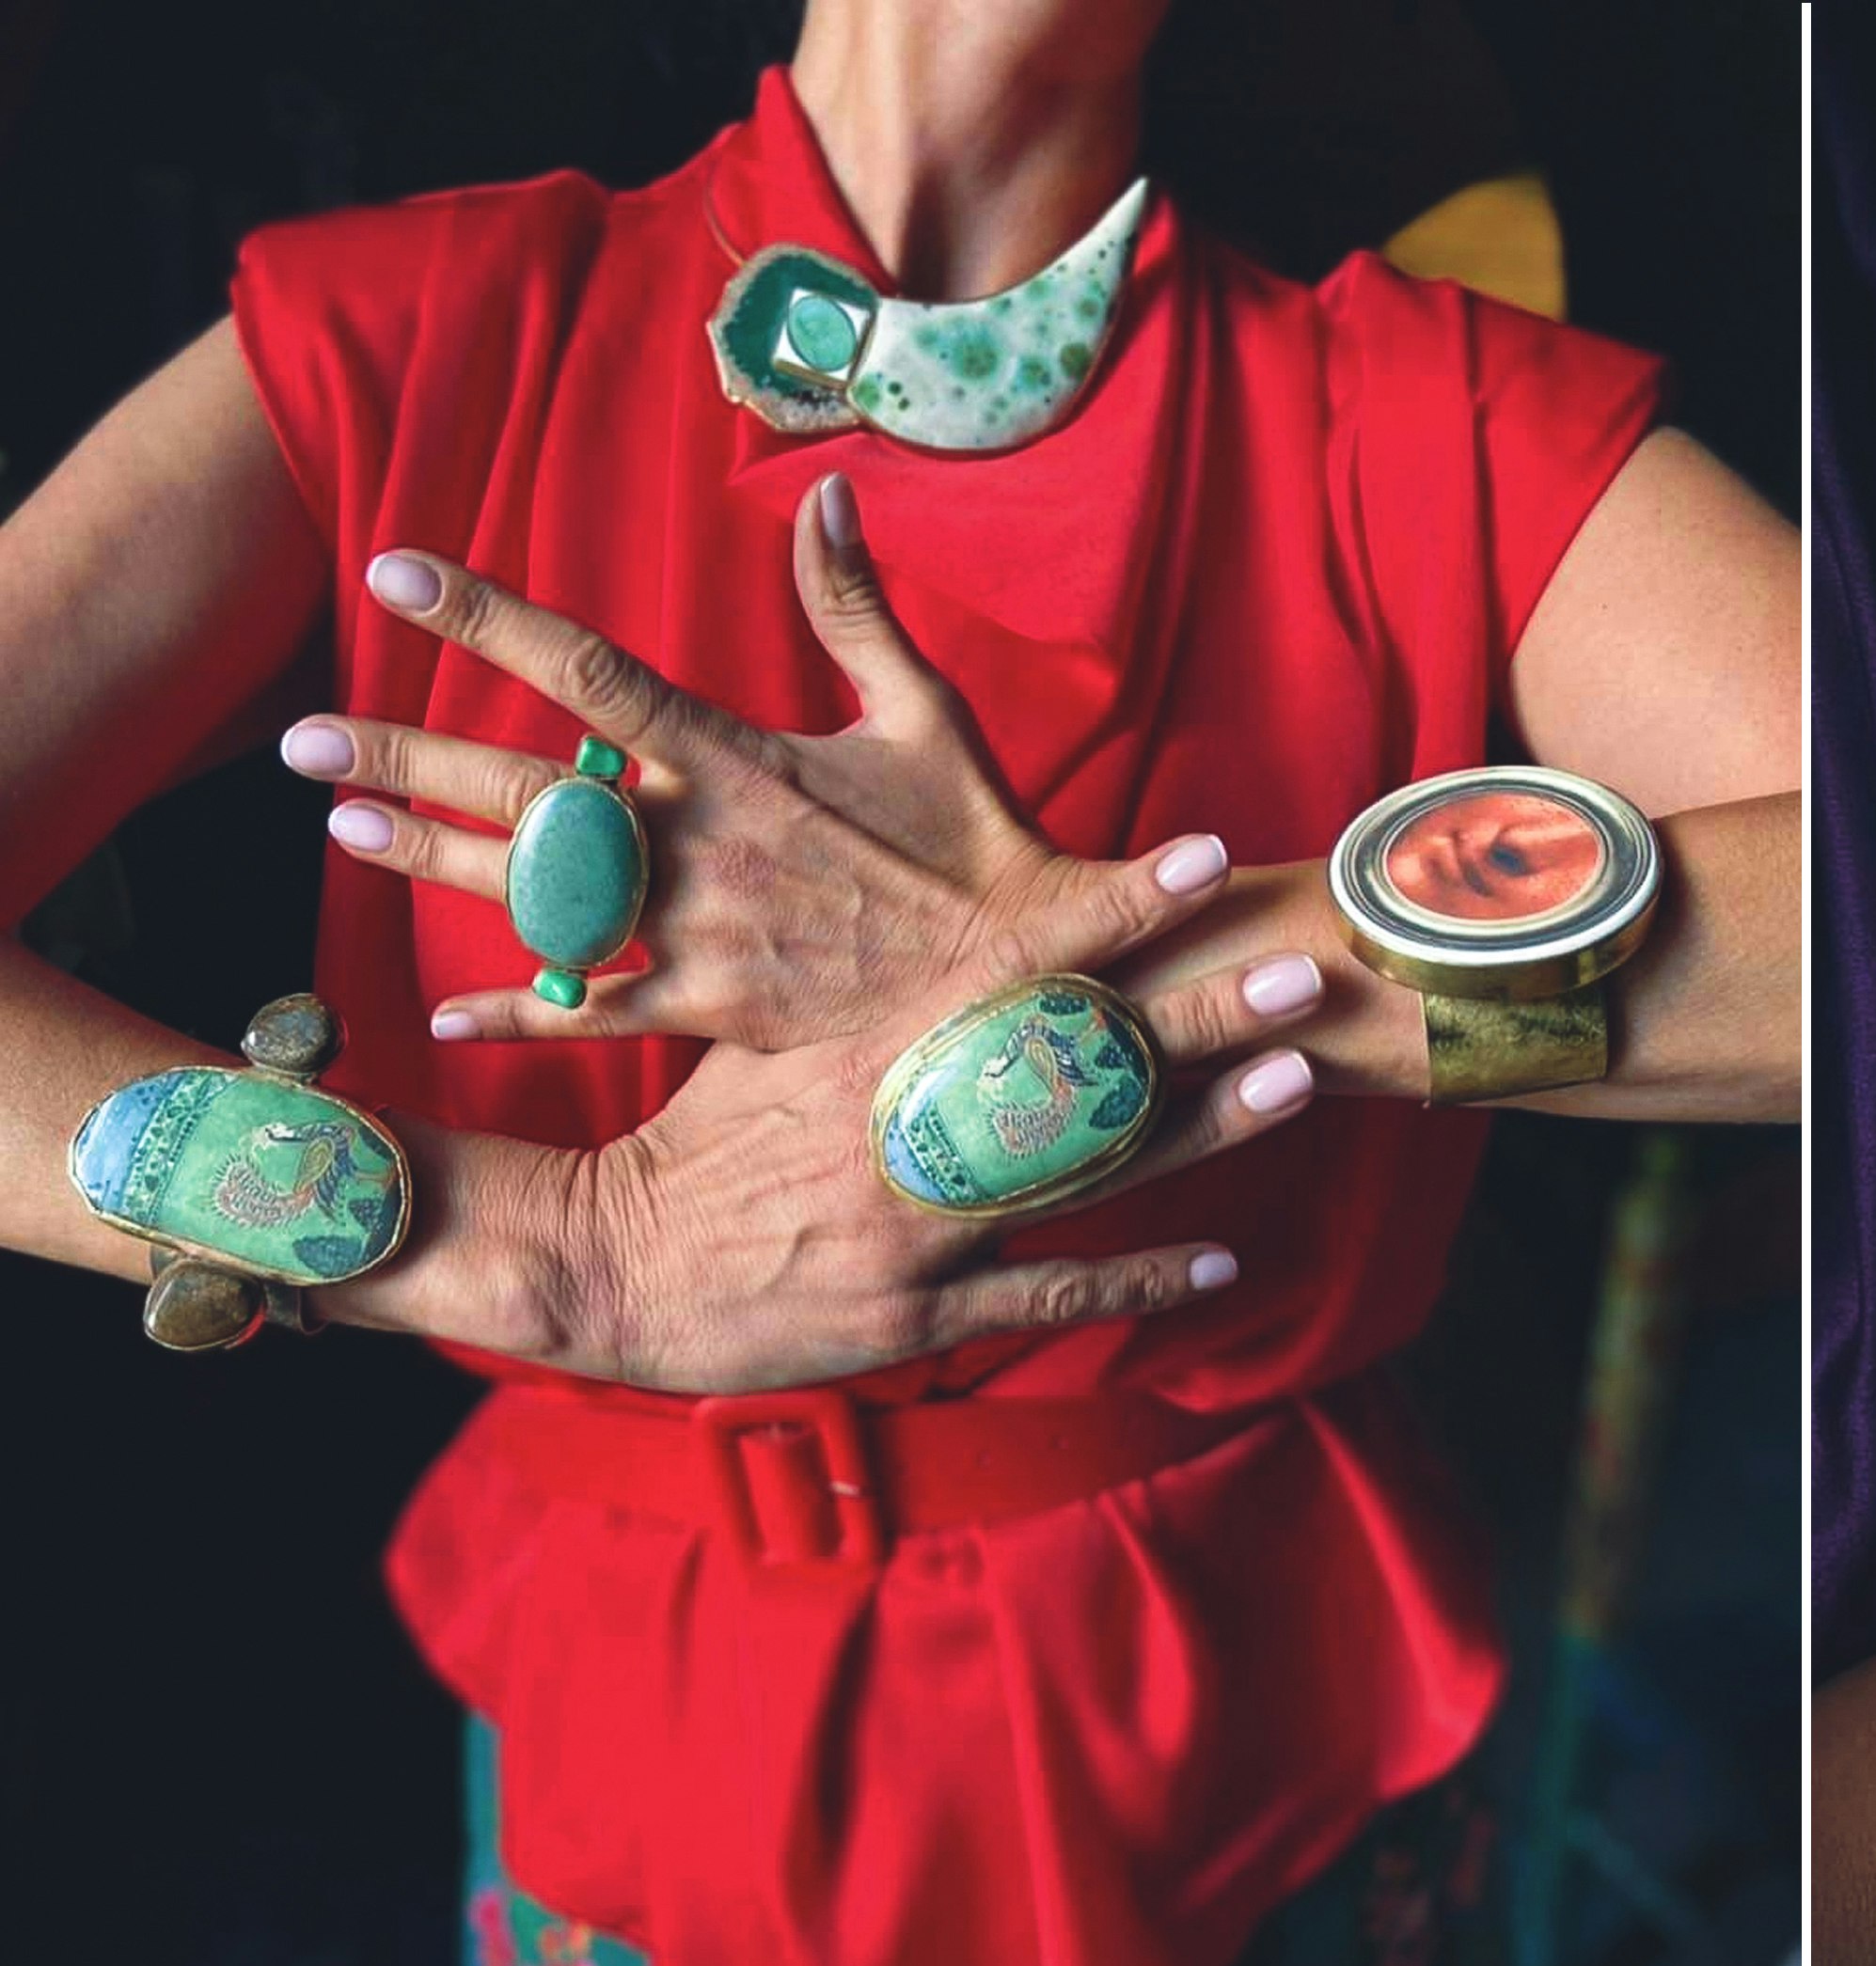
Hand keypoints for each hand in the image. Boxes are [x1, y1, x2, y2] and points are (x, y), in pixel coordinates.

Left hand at [281, 474, 1171, 1050]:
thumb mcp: (928, 713)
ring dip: (430, 862)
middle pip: (525, 788)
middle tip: (298, 741)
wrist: (1026, 976)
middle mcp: (704, 839)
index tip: (396, 573)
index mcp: (743, 757)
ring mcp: (702, 930)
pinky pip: (594, 1014)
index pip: (591, 670)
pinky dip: (518, 1013)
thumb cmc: (979, 841)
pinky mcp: (716, 1008)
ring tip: (339, 830)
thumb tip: (828, 492)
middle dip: (402, 758)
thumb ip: (857, 607)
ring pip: (538, 894)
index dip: (488, 618)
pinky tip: (441, 1013)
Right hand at [527, 860, 1330, 1394]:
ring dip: (1202, 1127)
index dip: (1116, 908)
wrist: (604, 1261)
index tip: (1200, 857)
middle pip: (1083, 1061)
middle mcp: (913, 1126)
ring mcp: (922, 1223)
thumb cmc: (700, 1141)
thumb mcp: (775, 1043)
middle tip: (1304, 972)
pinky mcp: (919, 1311)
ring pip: (1088, 1168)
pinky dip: (1138, 1278)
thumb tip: (952, 928)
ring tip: (1294, 1082)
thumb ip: (875, 997)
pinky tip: (1222, 1263)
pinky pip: (1050, 1293)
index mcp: (878, 1046)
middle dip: (1202, 1013)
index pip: (1018, 960)